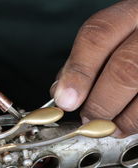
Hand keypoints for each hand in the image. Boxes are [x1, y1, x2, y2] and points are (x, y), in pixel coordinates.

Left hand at [51, 0, 137, 136]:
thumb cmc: (134, 42)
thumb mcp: (112, 38)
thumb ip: (86, 61)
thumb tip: (62, 92)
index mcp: (130, 14)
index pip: (97, 36)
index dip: (78, 72)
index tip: (65, 100)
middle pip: (125, 69)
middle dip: (100, 103)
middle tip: (87, 119)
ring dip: (121, 118)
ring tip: (108, 127)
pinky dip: (137, 121)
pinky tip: (127, 124)